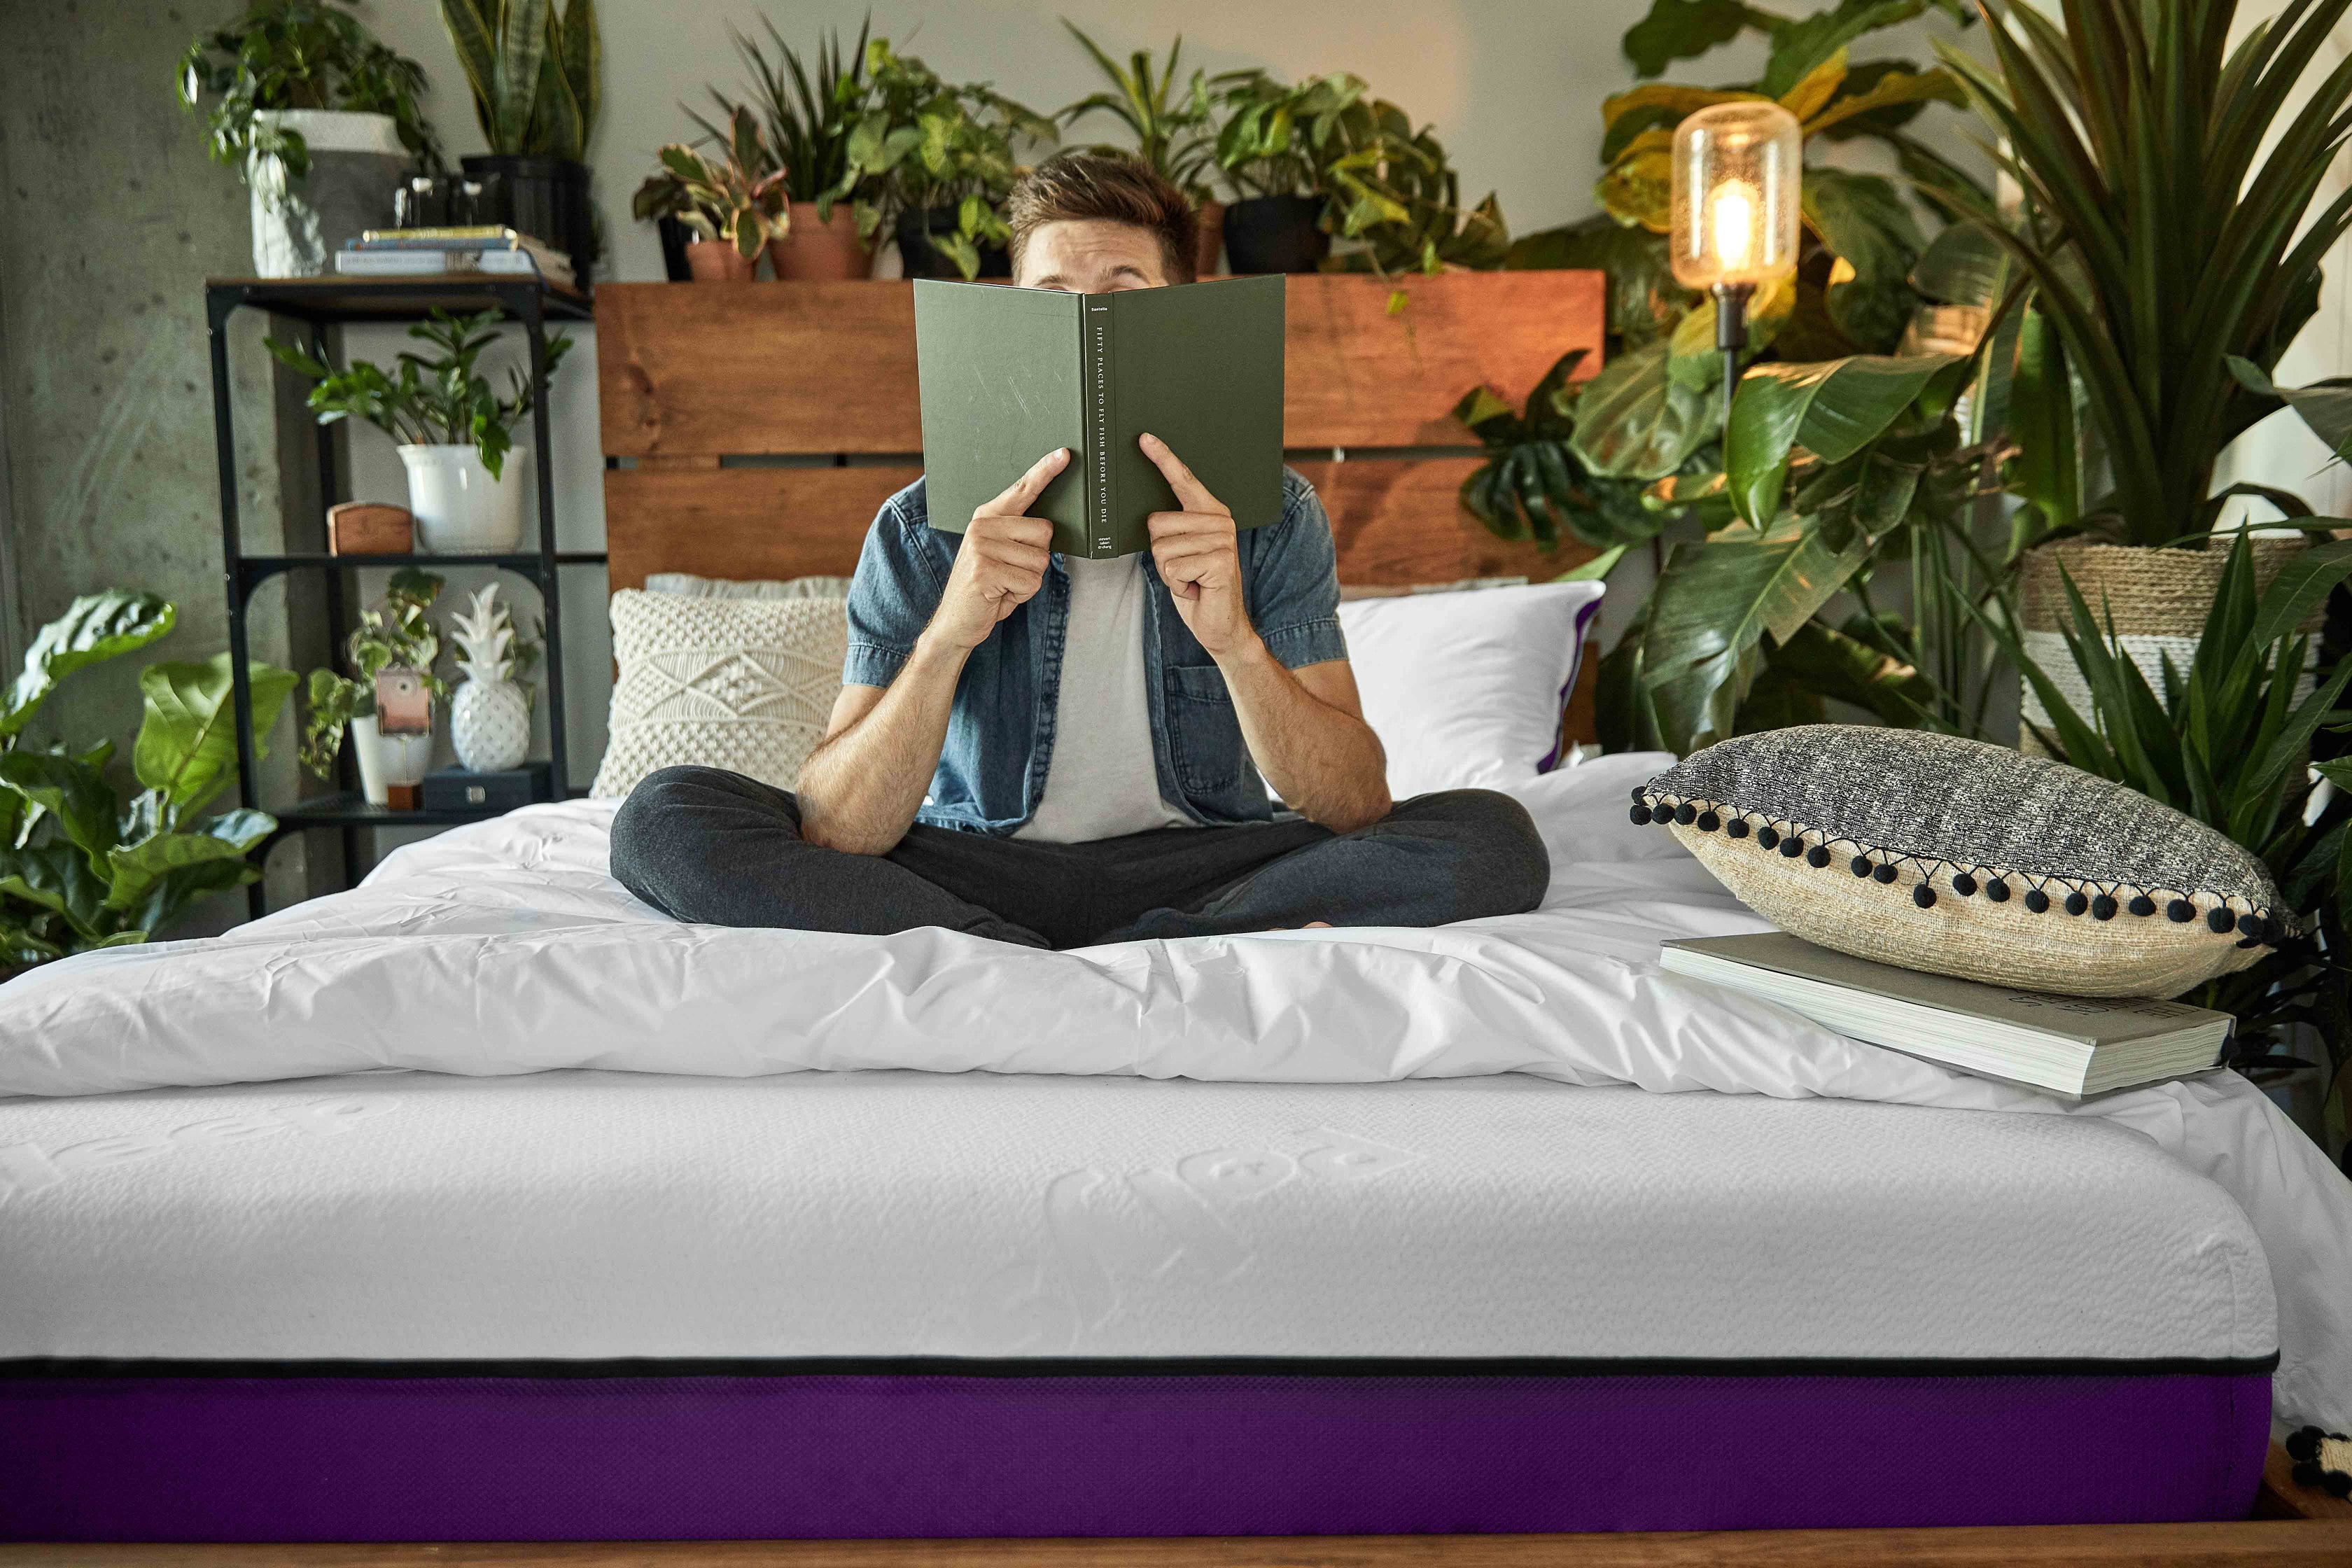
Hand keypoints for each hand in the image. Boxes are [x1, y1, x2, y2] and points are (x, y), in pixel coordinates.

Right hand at [926, 448, 1065, 651]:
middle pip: (1044, 532)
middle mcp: (982, 527)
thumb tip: (1047, 528)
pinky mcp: (985, 570)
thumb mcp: (999, 555)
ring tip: (1003, 585)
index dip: (1045, 472)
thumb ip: (1018, 536)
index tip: (1064, 454)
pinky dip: (1021, 594)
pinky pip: (1030, 581)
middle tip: (1010, 573)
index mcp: (987, 517)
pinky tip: (999, 595)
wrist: (955, 623)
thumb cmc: (986, 589)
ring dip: (1028, 581)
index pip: (1022, 490)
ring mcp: (982, 547)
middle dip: (1036, 559)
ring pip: (1040, 560)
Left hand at [1141, 433, 1255, 659]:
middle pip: (1156, 523)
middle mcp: (1220, 520)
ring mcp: (1222, 540)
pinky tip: (1196, 589)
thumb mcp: (1181, 551)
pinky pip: (1172, 569)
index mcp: (1211, 512)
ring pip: (1161, 549)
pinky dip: (1177, 586)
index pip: (1182, 479)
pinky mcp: (1220, 561)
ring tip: (1191, 580)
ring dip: (1169, 573)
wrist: (1222, 624)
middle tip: (1184, 569)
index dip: (1163, 459)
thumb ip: (1172, 529)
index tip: (1144, 438)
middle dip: (1160, 554)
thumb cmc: (1197, 585)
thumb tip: (1149, 516)